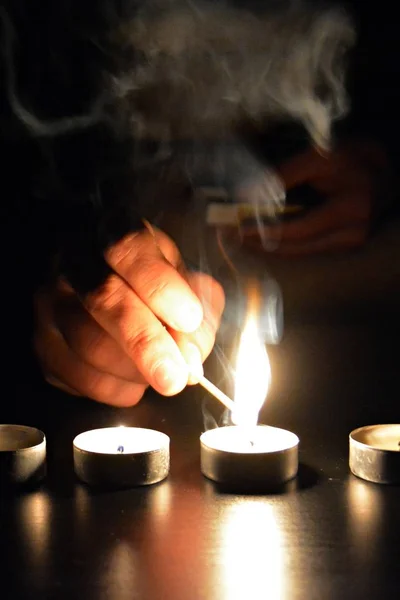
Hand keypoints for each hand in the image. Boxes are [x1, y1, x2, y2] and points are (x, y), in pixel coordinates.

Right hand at [34, 225, 224, 405]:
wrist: (101, 282)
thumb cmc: (149, 280)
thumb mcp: (181, 274)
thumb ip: (197, 304)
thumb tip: (192, 352)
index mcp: (113, 234)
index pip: (131, 252)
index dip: (160, 287)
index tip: (188, 318)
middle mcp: (74, 265)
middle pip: (104, 301)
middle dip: (145, 343)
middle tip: (175, 376)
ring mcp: (52, 304)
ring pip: (87, 346)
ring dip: (134, 371)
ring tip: (161, 372)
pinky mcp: (44, 344)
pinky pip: (77, 378)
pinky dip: (115, 389)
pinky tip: (135, 381)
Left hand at [240, 139, 389, 255]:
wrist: (388, 174)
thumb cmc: (353, 160)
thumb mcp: (320, 158)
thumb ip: (285, 174)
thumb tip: (247, 193)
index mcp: (349, 207)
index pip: (298, 228)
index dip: (265, 230)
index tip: (237, 227)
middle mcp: (353, 232)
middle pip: (296, 247)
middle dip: (261, 242)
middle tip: (231, 236)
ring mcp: (352, 243)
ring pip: (301, 252)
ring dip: (269, 246)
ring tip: (243, 237)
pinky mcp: (347, 246)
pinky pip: (309, 249)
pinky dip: (285, 244)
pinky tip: (265, 237)